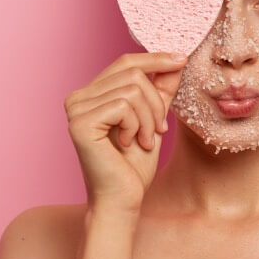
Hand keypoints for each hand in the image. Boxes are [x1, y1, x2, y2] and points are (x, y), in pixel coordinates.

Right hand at [64, 52, 187, 214]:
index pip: (126, 62)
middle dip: (156, 101)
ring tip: (145, 141)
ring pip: (132, 89)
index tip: (182, 59)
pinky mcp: (80, 122)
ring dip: (149, 119)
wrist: (123, 199)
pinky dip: (137, 126)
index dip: (155, 59)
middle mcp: (78, 97)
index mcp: (92, 94)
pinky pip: (124, 106)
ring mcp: (75, 109)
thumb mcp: (154, 118)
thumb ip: (161, 90)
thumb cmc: (134, 165)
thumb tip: (177, 60)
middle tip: (160, 130)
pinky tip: (129, 144)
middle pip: (133, 73)